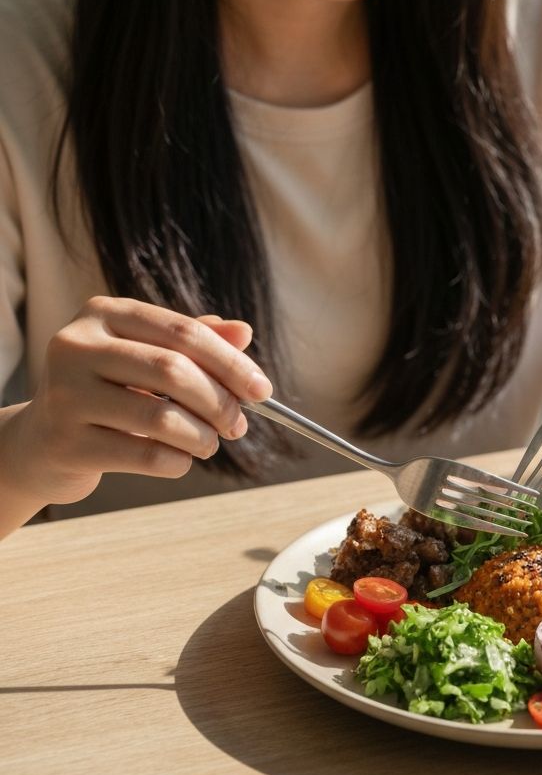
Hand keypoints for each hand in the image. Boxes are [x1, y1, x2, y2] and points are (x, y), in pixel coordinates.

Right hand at [2, 297, 272, 508]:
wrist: (45, 441)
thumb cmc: (111, 391)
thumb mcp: (148, 356)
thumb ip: (195, 341)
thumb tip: (244, 332)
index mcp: (104, 313)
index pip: (183, 332)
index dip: (231, 363)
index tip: (262, 391)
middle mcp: (76, 345)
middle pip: (173, 370)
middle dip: (220, 402)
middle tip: (238, 425)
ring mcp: (65, 394)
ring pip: (160, 416)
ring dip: (202, 436)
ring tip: (210, 444)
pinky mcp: (65, 442)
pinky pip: (144, 455)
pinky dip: (177, 462)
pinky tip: (180, 460)